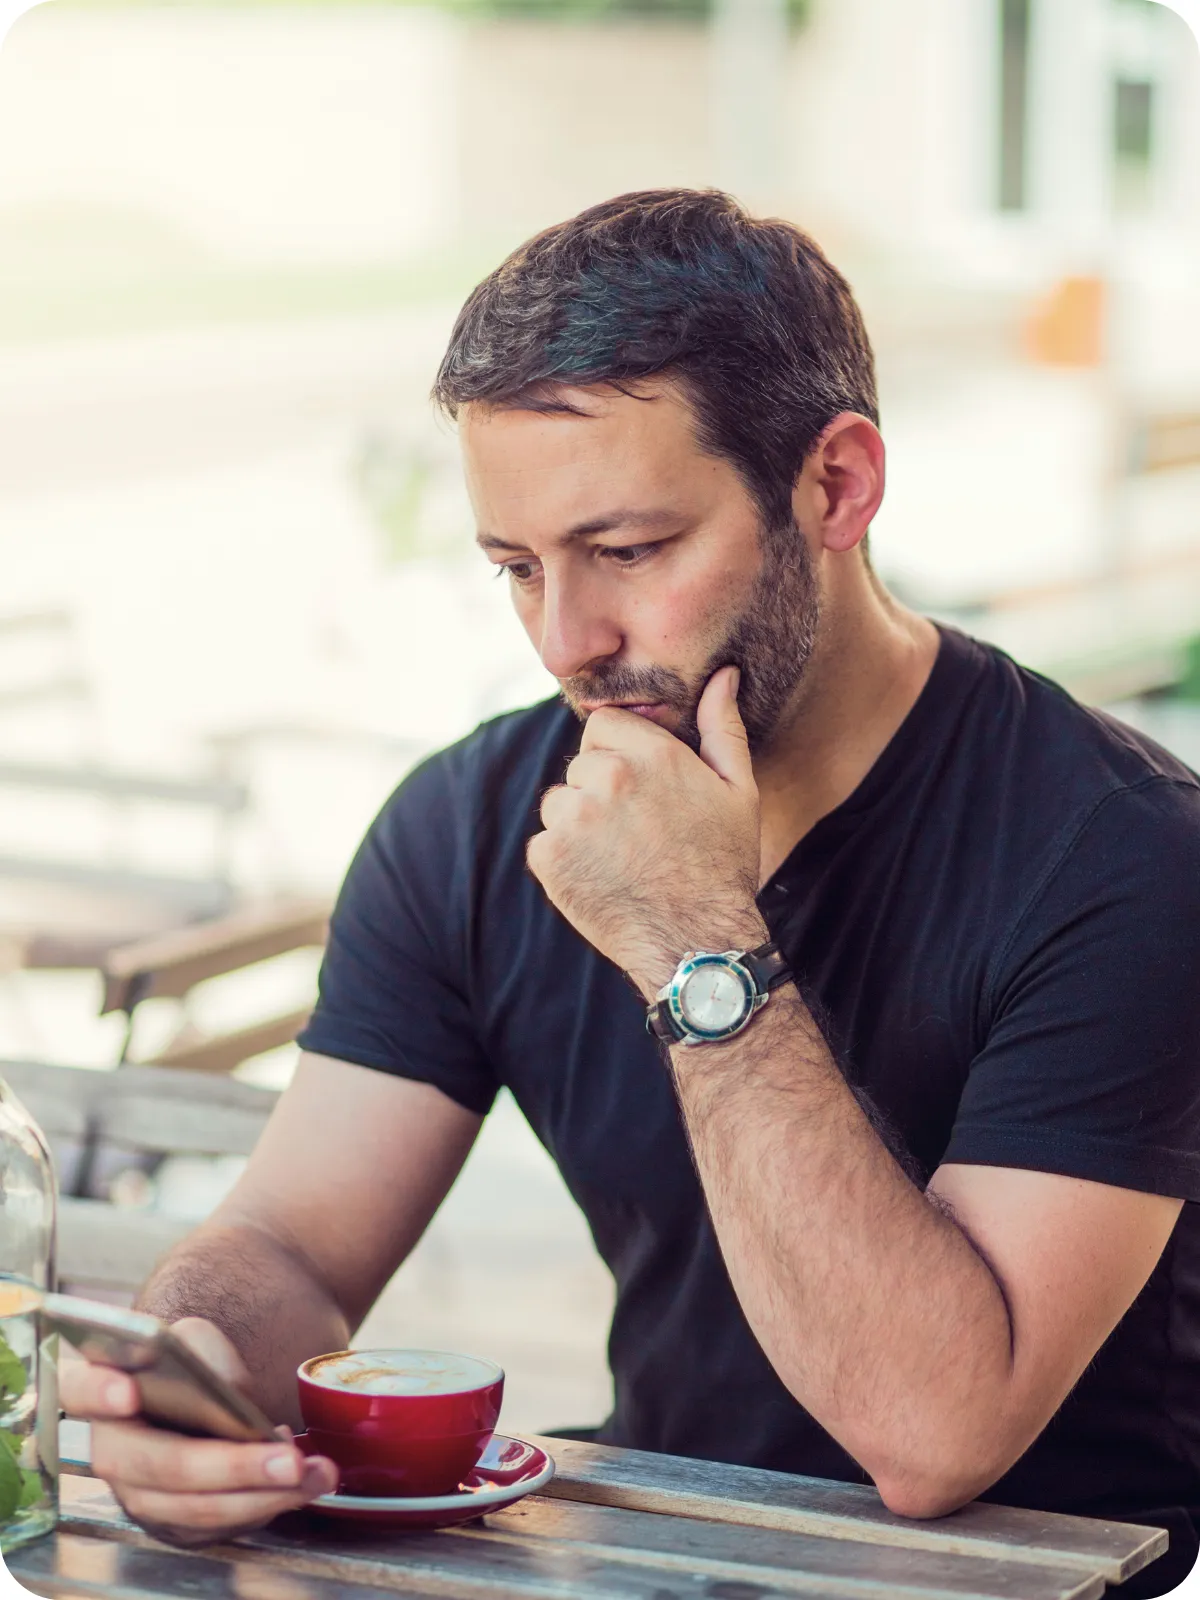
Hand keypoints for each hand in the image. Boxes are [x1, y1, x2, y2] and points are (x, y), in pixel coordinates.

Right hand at [60, 1317, 337, 1547]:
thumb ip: (201, 1355)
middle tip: (287, 1458)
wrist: (205, 1394)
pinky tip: (301, 1482)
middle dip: (229, 1467)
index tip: (128, 1390)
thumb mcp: (196, 1340)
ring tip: (314, 1472)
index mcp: (102, 1391)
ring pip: (195, 1508)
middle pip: (160, 1467)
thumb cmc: (193, 1362)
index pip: (79, 1391)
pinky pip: (218, 1526)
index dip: (100, 1393)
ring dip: (261, 1495)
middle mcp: (113, 1451)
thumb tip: (225, 1393)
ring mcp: (141, 1494)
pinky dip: (265, 1505)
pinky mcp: (175, 1521)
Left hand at [528, 666, 767, 993]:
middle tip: (637, 832)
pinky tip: (602, 879)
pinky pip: (545, 843)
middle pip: (580, 764)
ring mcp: (573, 819)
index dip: (618, 752)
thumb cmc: (723, 866)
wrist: (696, 942)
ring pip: (560, 803)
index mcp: (651, 753)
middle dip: (600, 790)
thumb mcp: (738, 791)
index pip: (602, 724)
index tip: (639, 787)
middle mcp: (607, 778)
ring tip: (620, 858)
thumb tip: (723, 675)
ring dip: (580, 824)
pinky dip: (564, 860)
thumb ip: (722, 727)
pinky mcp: (548, 858)